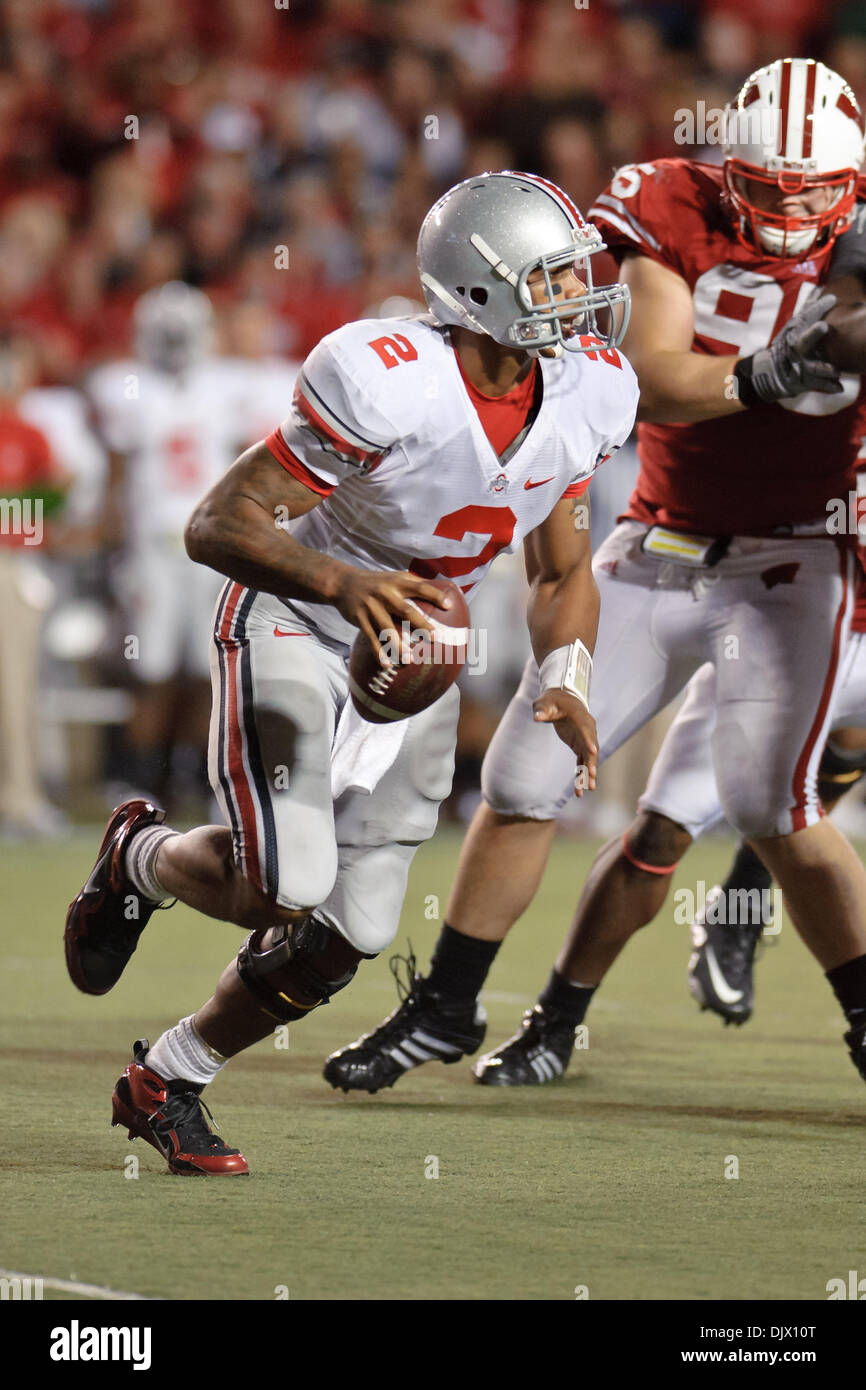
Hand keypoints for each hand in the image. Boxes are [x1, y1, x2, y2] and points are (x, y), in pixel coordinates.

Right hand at [334, 568, 448, 665]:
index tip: (449, 606)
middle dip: (420, 624)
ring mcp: (371, 607)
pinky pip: (370, 637)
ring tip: (409, 659)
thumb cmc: (376, 582)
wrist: (343, 583)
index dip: (434, 595)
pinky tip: (387, 663)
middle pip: (405, 611)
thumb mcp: (394, 576)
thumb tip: (443, 588)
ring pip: (387, 628)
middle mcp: (385, 594)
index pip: (419, 587)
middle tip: (434, 638)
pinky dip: (378, 651)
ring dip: (398, 645)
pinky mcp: (360, 618)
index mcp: (397, 582)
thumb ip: (414, 582)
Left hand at [533, 689, 597, 795]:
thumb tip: (537, 717)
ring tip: (589, 789)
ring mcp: (585, 739)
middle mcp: (587, 729)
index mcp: (580, 718)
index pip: (586, 730)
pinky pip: (582, 762)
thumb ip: (542, 710)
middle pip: (591, 747)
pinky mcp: (580, 746)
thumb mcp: (544, 703)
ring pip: (589, 758)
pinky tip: (580, 789)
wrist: (561, 700)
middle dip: (592, 762)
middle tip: (592, 776)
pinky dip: (582, 773)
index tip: (593, 751)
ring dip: (589, 773)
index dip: (589, 740)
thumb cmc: (552, 700)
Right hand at [738, 293, 842, 401]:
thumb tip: (819, 290)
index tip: (833, 299)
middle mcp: (795, 349)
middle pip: (804, 340)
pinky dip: (829, 386)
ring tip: (837, 371)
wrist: (769, 374)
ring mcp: (799, 366)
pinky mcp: (802, 382)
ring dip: (827, 369)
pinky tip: (839, 388)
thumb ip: (807, 311)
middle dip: (813, 333)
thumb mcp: (793, 327)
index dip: (819, 308)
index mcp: (795, 333)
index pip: (807, 317)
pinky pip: (818, 385)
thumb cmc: (786, 347)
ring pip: (815, 367)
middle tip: (824, 326)